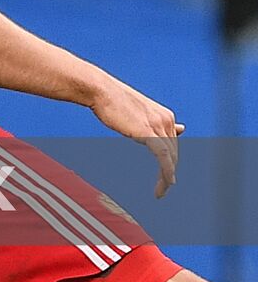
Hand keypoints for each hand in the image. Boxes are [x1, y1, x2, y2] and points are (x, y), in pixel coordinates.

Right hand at [89, 81, 183, 197]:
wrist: (100, 90)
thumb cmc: (113, 99)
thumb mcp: (139, 111)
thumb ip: (156, 123)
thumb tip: (180, 128)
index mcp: (165, 115)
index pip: (173, 143)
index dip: (171, 160)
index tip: (167, 175)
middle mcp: (166, 120)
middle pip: (173, 152)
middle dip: (170, 170)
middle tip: (163, 188)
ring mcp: (158, 125)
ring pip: (171, 157)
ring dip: (167, 177)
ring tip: (161, 191)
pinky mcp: (148, 132)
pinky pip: (163, 157)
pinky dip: (167, 172)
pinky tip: (167, 183)